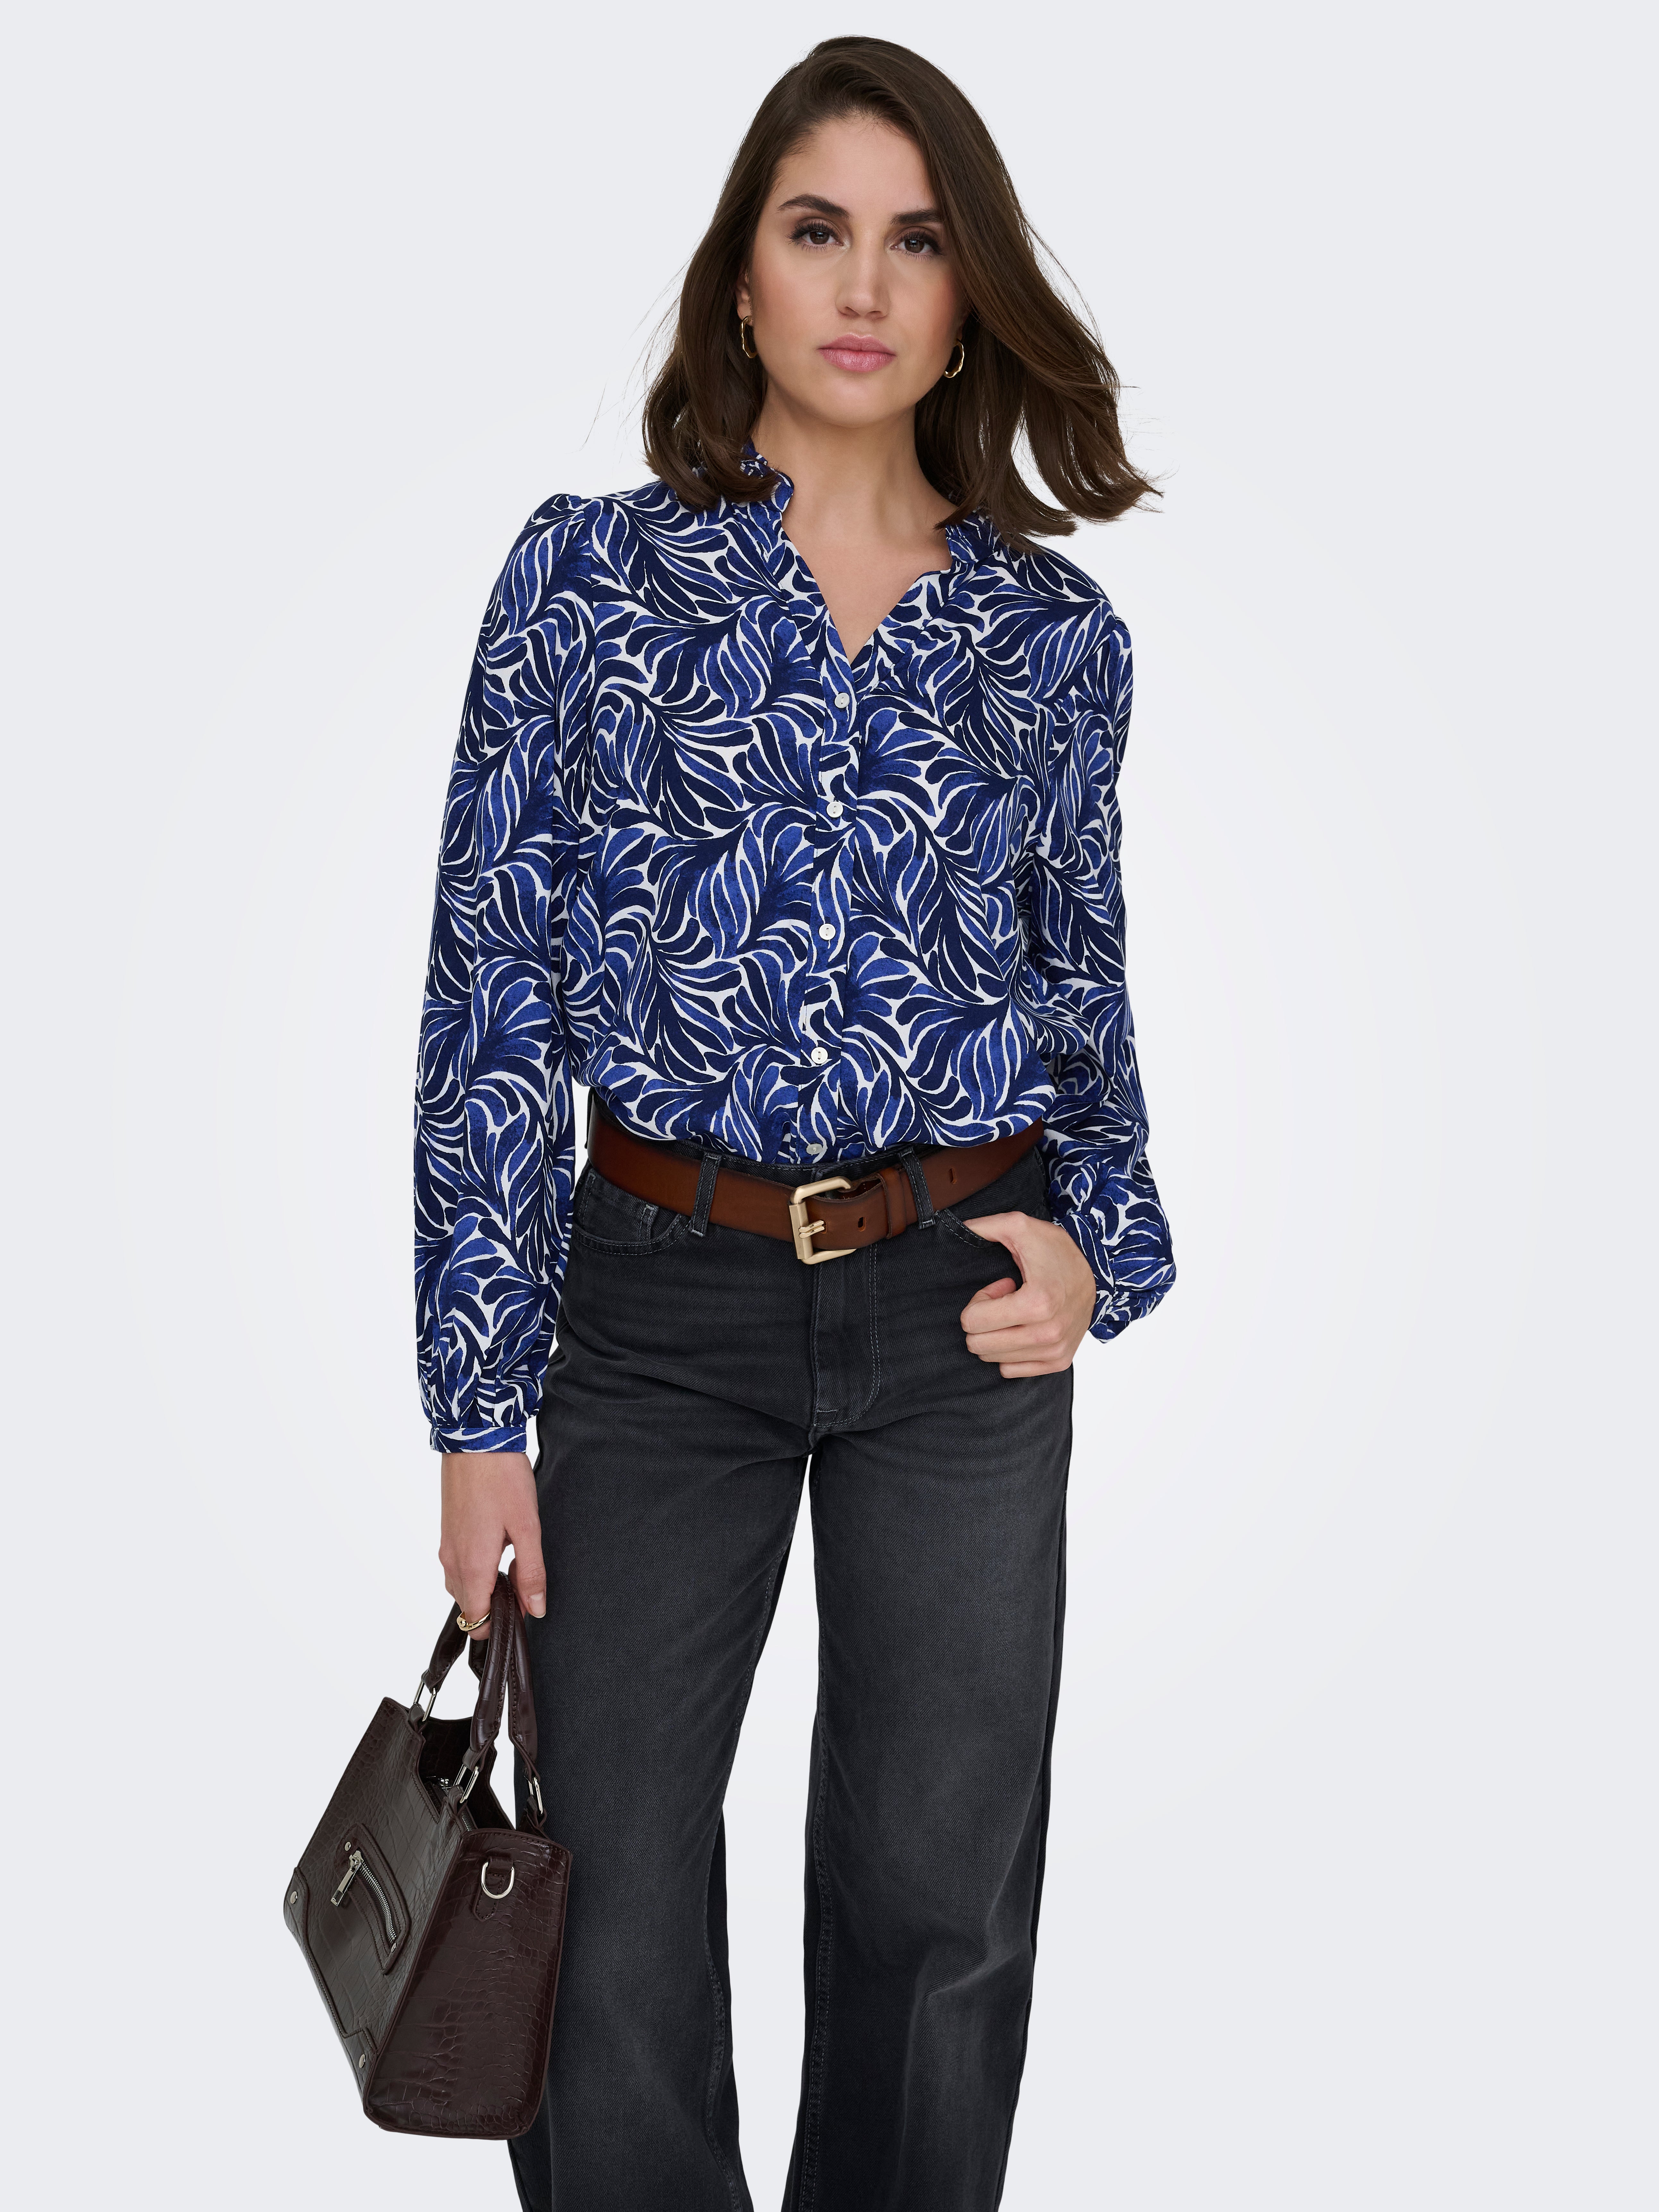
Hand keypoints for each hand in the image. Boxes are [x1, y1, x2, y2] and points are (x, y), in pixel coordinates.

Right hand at [439, 1451, 546, 1638]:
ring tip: (514, 1564)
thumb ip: (532, 1572)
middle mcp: (452, 1563)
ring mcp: (446, 1548)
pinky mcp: (447, 1534)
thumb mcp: (527, 1527)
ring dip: (485, 1587)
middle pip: (468, 1607)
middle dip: (494, 1607)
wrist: (474, 1440)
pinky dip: (476, 1570)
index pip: (476, 1620)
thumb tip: (535, 1610)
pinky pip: (458, 1567)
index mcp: (471, 1567)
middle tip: (524, 1583)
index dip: (499, 1624)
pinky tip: (498, 1548)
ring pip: (462, 1587)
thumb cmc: (502, 1480)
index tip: (522, 1611)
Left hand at [958, 1213, 1097, 1376]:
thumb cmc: (1057, 1251)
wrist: (1097, 1272)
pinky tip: (1025, 1328)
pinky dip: (1010, 1351)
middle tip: (1005, 1301)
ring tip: (1018, 1312)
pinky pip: (1011, 1370)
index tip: (1001, 1287)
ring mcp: (1055, 1350)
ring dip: (998, 1334)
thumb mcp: (1020, 1227)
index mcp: (1037, 1302)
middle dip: (983, 1320)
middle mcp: (1048, 1332)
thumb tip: (956, 1227)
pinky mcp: (1059, 1361)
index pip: (973, 1321)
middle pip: (978, 1344)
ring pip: (993, 1359)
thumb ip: (985, 1226)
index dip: (979, 1301)